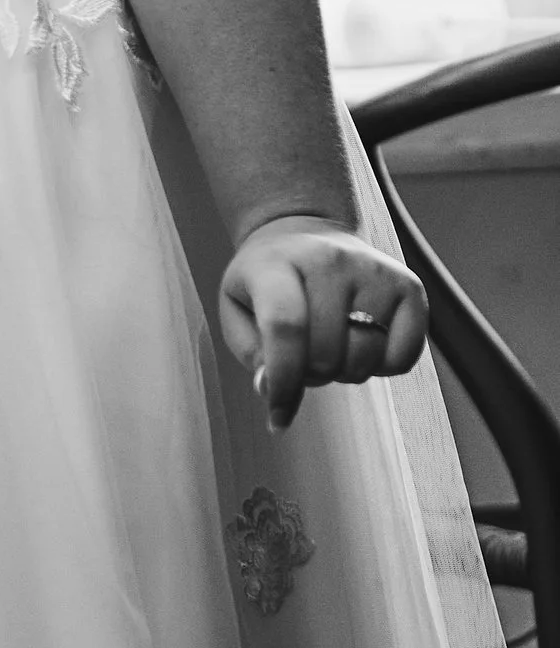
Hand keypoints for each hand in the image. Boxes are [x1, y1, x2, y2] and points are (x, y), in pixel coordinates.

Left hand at [217, 215, 427, 428]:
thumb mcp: (239, 309)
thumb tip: (274, 389)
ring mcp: (373, 269)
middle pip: (326, 353)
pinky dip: (383, 366)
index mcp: (275, 264)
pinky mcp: (409, 286)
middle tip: (304, 357)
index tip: (278, 416)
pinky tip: (363, 342)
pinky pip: (402, 358)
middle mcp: (329, 260)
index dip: (284, 380)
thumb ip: (253, 354)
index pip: (286, 327)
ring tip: (332, 344)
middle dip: (311, 375)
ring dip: (345, 371)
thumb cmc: (268, 282)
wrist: (304, 230)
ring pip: (365, 359)